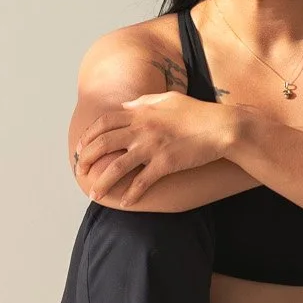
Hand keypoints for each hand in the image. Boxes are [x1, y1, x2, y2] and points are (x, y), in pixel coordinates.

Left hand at [73, 93, 234, 204]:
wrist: (222, 127)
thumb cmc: (197, 112)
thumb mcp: (168, 98)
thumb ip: (144, 102)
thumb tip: (126, 106)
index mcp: (140, 112)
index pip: (104, 123)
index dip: (88, 136)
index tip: (80, 148)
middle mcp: (142, 129)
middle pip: (103, 144)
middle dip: (86, 159)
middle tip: (80, 171)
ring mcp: (152, 147)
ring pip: (117, 166)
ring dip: (103, 181)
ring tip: (94, 193)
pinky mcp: (166, 163)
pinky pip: (142, 181)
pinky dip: (132, 193)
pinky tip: (126, 203)